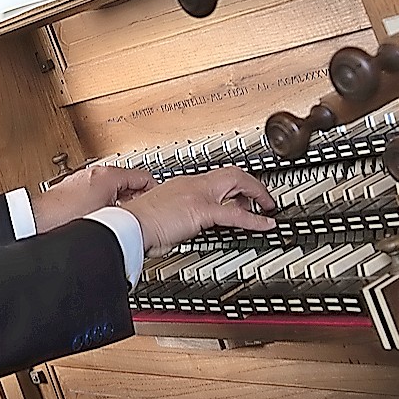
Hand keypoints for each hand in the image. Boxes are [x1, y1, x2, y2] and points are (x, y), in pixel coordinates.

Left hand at [31, 165, 153, 232]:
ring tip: (123, 220)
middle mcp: (95, 173)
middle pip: (129, 182)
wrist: (38, 221)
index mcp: (107, 175)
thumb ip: (130, 214)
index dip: (156, 191)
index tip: (160, 203)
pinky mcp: (73, 190)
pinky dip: (106, 204)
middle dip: (138, 198)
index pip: (144, 176)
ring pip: (113, 189)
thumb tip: (143, 221)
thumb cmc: (66, 218)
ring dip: (121, 202)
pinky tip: (103, 221)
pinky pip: (99, 194)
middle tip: (143, 214)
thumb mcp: (108, 217)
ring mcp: (83, 180)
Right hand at [121, 167, 275, 255]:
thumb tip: (181, 224)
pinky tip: (266, 224)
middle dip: (251, 183)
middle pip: (231, 173)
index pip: (215, 176)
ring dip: (257, 193)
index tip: (241, 193)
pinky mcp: (201, 210)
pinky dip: (255, 218)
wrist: (130, 225)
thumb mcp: (160, 213)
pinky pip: (236, 213)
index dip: (233, 183)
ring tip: (269, 205)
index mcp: (182, 184)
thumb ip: (174, 213)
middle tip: (263, 196)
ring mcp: (197, 195)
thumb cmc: (138, 223)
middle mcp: (192, 184)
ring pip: (237, 183)